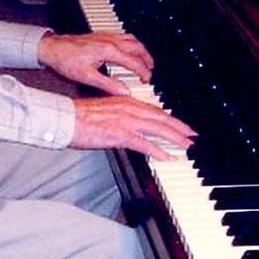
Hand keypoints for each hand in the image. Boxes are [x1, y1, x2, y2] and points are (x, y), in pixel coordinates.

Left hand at [38, 32, 152, 95]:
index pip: (133, 62)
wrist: (53, 47)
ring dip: (140, 50)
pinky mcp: (101, 35)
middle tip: (150, 71)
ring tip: (144, 60)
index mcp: (108, 50)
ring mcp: (106, 36)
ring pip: (131, 39)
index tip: (147, 80)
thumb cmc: (66, 60)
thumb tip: (123, 91)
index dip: (143, 72)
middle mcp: (109, 41)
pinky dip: (132, 44)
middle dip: (147, 59)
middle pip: (137, 47)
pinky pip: (123, 36)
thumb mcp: (87, 77)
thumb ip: (107, 85)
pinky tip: (128, 50)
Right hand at [69, 95, 194, 160]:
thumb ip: (120, 116)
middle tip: (193, 137)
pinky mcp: (119, 134)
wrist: (65, 118)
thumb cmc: (78, 117)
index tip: (182, 126)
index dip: (171, 119)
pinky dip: (158, 151)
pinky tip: (168, 157)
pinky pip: (144, 144)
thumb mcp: (104, 111)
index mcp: (125, 101)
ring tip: (188, 147)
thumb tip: (129, 127)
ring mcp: (125, 121)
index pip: (154, 110)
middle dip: (180, 128)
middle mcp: (128, 108)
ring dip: (175, 139)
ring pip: (157, 129)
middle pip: (161, 118)